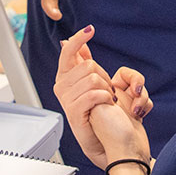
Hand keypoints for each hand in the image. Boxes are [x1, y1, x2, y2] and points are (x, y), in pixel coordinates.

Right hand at [54, 27, 150, 169]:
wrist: (113, 144)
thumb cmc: (105, 115)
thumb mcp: (94, 83)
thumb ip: (83, 61)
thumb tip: (74, 42)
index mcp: (65, 78)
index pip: (67, 52)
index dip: (78, 40)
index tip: (90, 30)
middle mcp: (62, 87)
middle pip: (88, 65)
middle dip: (104, 76)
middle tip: (107, 91)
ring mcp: (66, 100)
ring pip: (93, 77)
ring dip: (107, 89)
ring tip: (107, 101)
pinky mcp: (74, 112)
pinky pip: (94, 93)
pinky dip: (106, 98)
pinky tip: (107, 106)